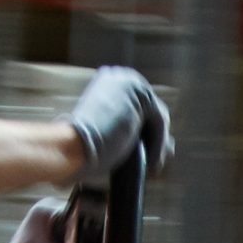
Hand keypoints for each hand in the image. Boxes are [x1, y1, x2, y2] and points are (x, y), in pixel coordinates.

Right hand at [68, 65, 172, 184]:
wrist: (74, 145)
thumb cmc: (84, 145)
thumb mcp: (110, 130)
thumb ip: (132, 128)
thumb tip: (168, 143)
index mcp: (110, 80)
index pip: (139, 108)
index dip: (144, 134)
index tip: (144, 158)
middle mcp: (122, 75)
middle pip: (151, 111)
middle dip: (153, 139)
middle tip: (152, 164)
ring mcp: (132, 82)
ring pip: (158, 119)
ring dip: (156, 144)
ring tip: (150, 167)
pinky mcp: (142, 96)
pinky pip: (159, 123)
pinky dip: (157, 145)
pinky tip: (151, 164)